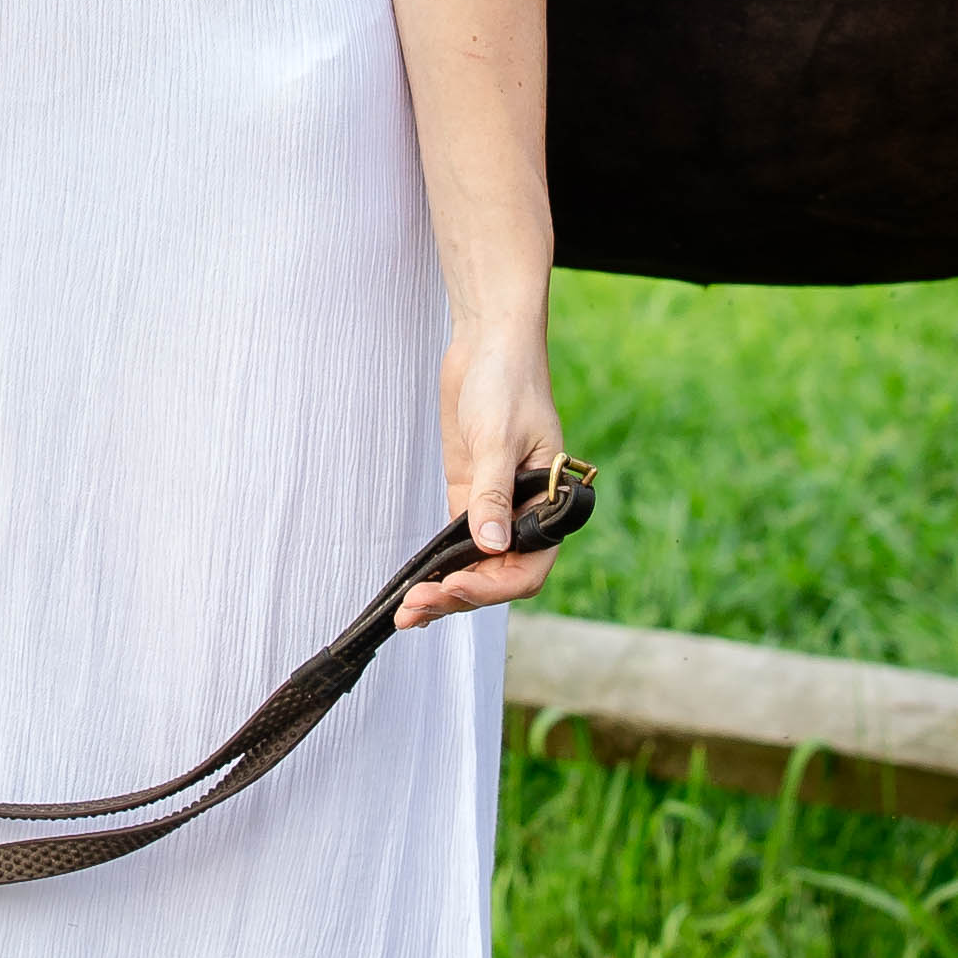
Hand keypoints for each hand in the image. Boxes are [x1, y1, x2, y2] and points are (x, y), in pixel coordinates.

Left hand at [397, 319, 566, 624]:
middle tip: (414, 610)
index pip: (528, 568)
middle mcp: (525, 515)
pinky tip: (414, 588)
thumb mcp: (497, 438)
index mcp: (549, 505)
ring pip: (475, 567)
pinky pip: (457, 545)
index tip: (454, 587)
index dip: (492, 587)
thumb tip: (491, 546)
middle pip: (497, 577)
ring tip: (407, 612)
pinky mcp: (469, 496)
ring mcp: (494, 508)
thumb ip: (492, 493)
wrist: (488, 346)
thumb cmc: (508, 383)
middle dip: (458, 598)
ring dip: (444, 591)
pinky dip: (438, 568)